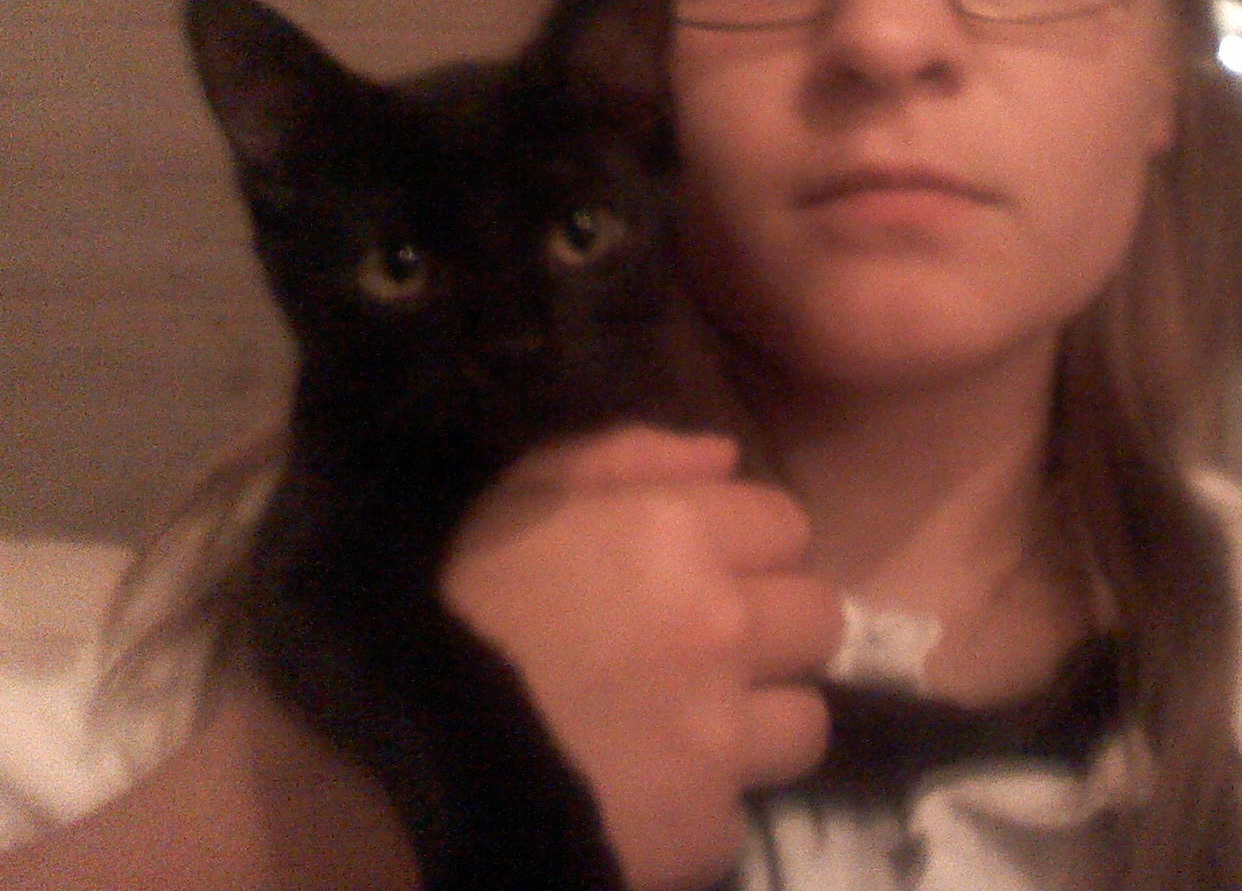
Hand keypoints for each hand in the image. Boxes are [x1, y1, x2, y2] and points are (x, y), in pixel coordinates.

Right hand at [441, 425, 840, 890]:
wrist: (376, 762)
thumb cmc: (434, 604)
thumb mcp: (513, 495)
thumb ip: (627, 458)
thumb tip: (724, 456)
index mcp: (679, 533)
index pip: (787, 524)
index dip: (747, 548)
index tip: (705, 571)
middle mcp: (723, 626)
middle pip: (819, 618)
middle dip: (772, 628)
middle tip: (706, 650)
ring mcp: (721, 736)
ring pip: (805, 722)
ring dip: (758, 722)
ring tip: (689, 733)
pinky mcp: (703, 830)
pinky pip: (736, 815)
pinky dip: (698, 807)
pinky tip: (638, 798)